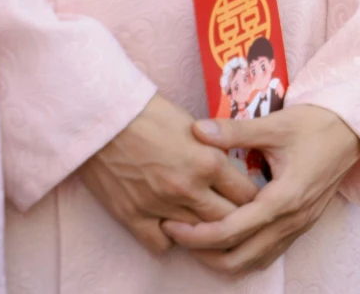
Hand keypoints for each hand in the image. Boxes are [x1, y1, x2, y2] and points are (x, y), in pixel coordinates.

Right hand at [74, 94, 258, 254]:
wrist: (106, 119)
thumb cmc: (153, 115)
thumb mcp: (198, 129)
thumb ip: (215, 153)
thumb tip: (230, 170)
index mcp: (210, 162)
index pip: (247, 194)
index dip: (253, 198)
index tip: (252, 198)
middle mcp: (189, 188)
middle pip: (227, 219)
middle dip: (235, 219)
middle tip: (235, 216)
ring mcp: (160, 205)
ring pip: (197, 235)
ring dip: (204, 231)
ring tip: (207, 224)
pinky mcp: (132, 216)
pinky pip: (160, 244)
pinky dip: (169, 239)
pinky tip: (172, 228)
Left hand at [163, 105, 359, 274]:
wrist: (357, 128)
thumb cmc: (318, 124)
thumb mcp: (276, 124)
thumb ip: (235, 131)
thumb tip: (197, 129)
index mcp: (284, 198)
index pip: (230, 231)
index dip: (196, 234)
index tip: (171, 223)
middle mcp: (292, 219)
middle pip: (238, 259)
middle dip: (203, 253)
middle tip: (178, 234)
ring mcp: (300, 225)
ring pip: (254, 262)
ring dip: (223, 258)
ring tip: (197, 239)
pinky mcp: (303, 224)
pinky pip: (268, 254)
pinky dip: (243, 254)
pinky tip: (228, 239)